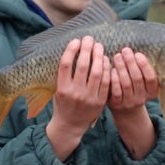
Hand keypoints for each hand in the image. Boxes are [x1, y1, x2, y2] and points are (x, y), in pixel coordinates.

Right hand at [46, 36, 109, 159]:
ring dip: (98, 56)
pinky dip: (106, 69)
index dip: (71, 50)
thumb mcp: (58, 90)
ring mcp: (89, 98)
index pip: (66, 64)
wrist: (70, 125)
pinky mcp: (100, 102)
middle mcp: (75, 93)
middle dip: (86, 49)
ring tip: (98, 47)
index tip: (75, 41)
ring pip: (96, 72)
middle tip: (89, 39)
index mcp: (62, 89)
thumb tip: (74, 51)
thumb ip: (65, 75)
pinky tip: (105, 60)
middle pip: (82, 66)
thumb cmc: (63, 104)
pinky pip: (106, 82)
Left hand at [108, 48, 158, 159]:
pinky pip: (115, 91)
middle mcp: (142, 98)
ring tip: (117, 56)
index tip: (138, 54)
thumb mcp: (142, 81)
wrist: (125, 108)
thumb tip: (134, 51)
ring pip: (126, 84)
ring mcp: (129, 102)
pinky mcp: (117, 104)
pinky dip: (113, 79)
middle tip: (125, 51)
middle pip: (137, 79)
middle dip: (131, 63)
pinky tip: (111, 69)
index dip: (145, 66)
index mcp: (152, 92)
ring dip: (121, 68)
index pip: (151, 78)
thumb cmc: (134, 87)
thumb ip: (141, 69)